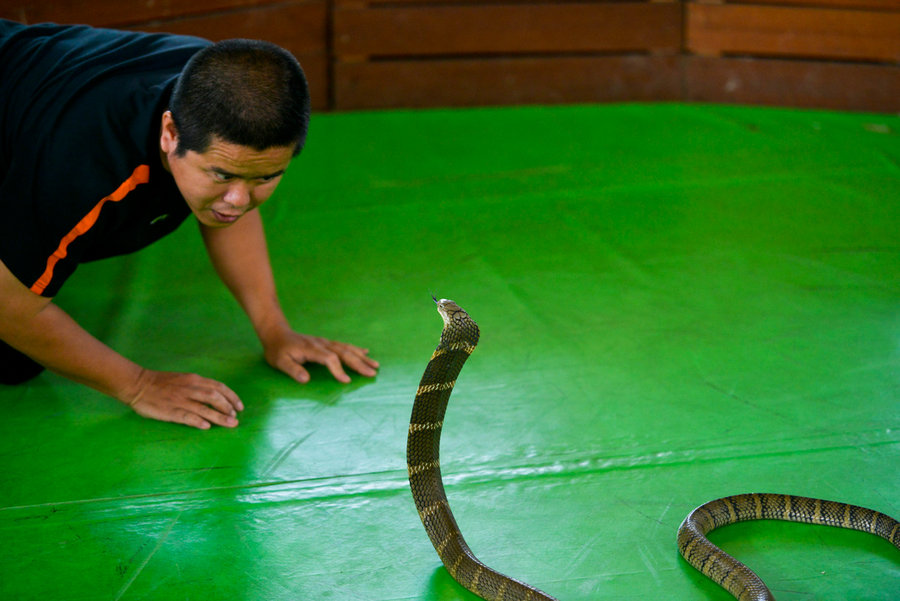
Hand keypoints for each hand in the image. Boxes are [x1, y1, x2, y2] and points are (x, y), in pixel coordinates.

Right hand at [124, 369, 243, 429]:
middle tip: (236, 417)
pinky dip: (198, 421)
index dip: (232, 397)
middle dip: (229, 407)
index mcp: (194, 379)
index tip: (240, 406)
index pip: (219, 387)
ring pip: (205, 408)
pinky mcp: (170, 410)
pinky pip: (187, 416)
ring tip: (231, 424)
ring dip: (220, 417)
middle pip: (215, 397)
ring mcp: (180, 400)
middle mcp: (190, 388)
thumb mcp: (183, 379)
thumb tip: (215, 396)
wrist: (138, 384)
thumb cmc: (161, 382)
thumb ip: (198, 386)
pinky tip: (207, 427)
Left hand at [263, 330, 378, 383]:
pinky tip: (366, 352)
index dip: (338, 370)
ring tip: (375, 365)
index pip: (329, 358)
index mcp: (311, 349)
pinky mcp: (326, 343)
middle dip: (359, 363)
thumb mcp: (280, 362)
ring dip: (361, 357)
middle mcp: (321, 344)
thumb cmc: (277, 350)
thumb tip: (306, 380)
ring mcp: (325, 342)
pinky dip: (356, 349)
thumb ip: (293, 370)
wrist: (276, 333)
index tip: (346, 381)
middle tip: (372, 373)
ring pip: (347, 348)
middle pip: (344, 353)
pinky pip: (344, 345)